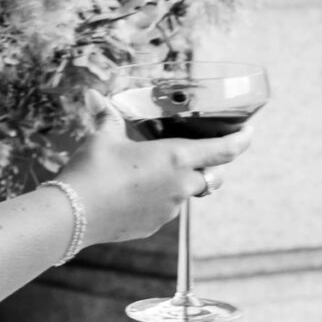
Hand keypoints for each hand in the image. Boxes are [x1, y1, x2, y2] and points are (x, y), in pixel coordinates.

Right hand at [58, 105, 253, 246]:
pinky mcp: (152, 226)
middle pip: (211, 176)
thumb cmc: (92, 171)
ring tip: (152, 173)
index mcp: (176, 158)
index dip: (241, 140)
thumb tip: (92, 95)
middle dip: (209, 166)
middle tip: (196, 153)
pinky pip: (165, 210)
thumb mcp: (102, 138)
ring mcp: (168, 210)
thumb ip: (107, 117)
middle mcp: (181, 186)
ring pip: (187, 194)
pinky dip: (158, 200)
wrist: (72, 215)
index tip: (250, 132)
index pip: (223, 150)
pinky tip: (133, 194)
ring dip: (179, 183)